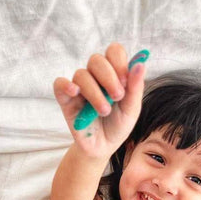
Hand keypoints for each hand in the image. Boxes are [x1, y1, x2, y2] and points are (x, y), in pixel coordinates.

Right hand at [53, 42, 145, 158]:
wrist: (103, 147)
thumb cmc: (117, 126)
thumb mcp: (131, 109)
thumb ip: (135, 87)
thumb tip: (140, 63)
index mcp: (112, 73)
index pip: (113, 52)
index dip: (119, 62)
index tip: (125, 82)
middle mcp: (95, 77)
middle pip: (96, 60)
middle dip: (109, 77)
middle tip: (117, 96)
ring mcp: (79, 87)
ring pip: (81, 74)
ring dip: (95, 92)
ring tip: (104, 111)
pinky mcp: (66, 100)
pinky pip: (59, 84)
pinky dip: (66, 85)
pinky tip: (75, 92)